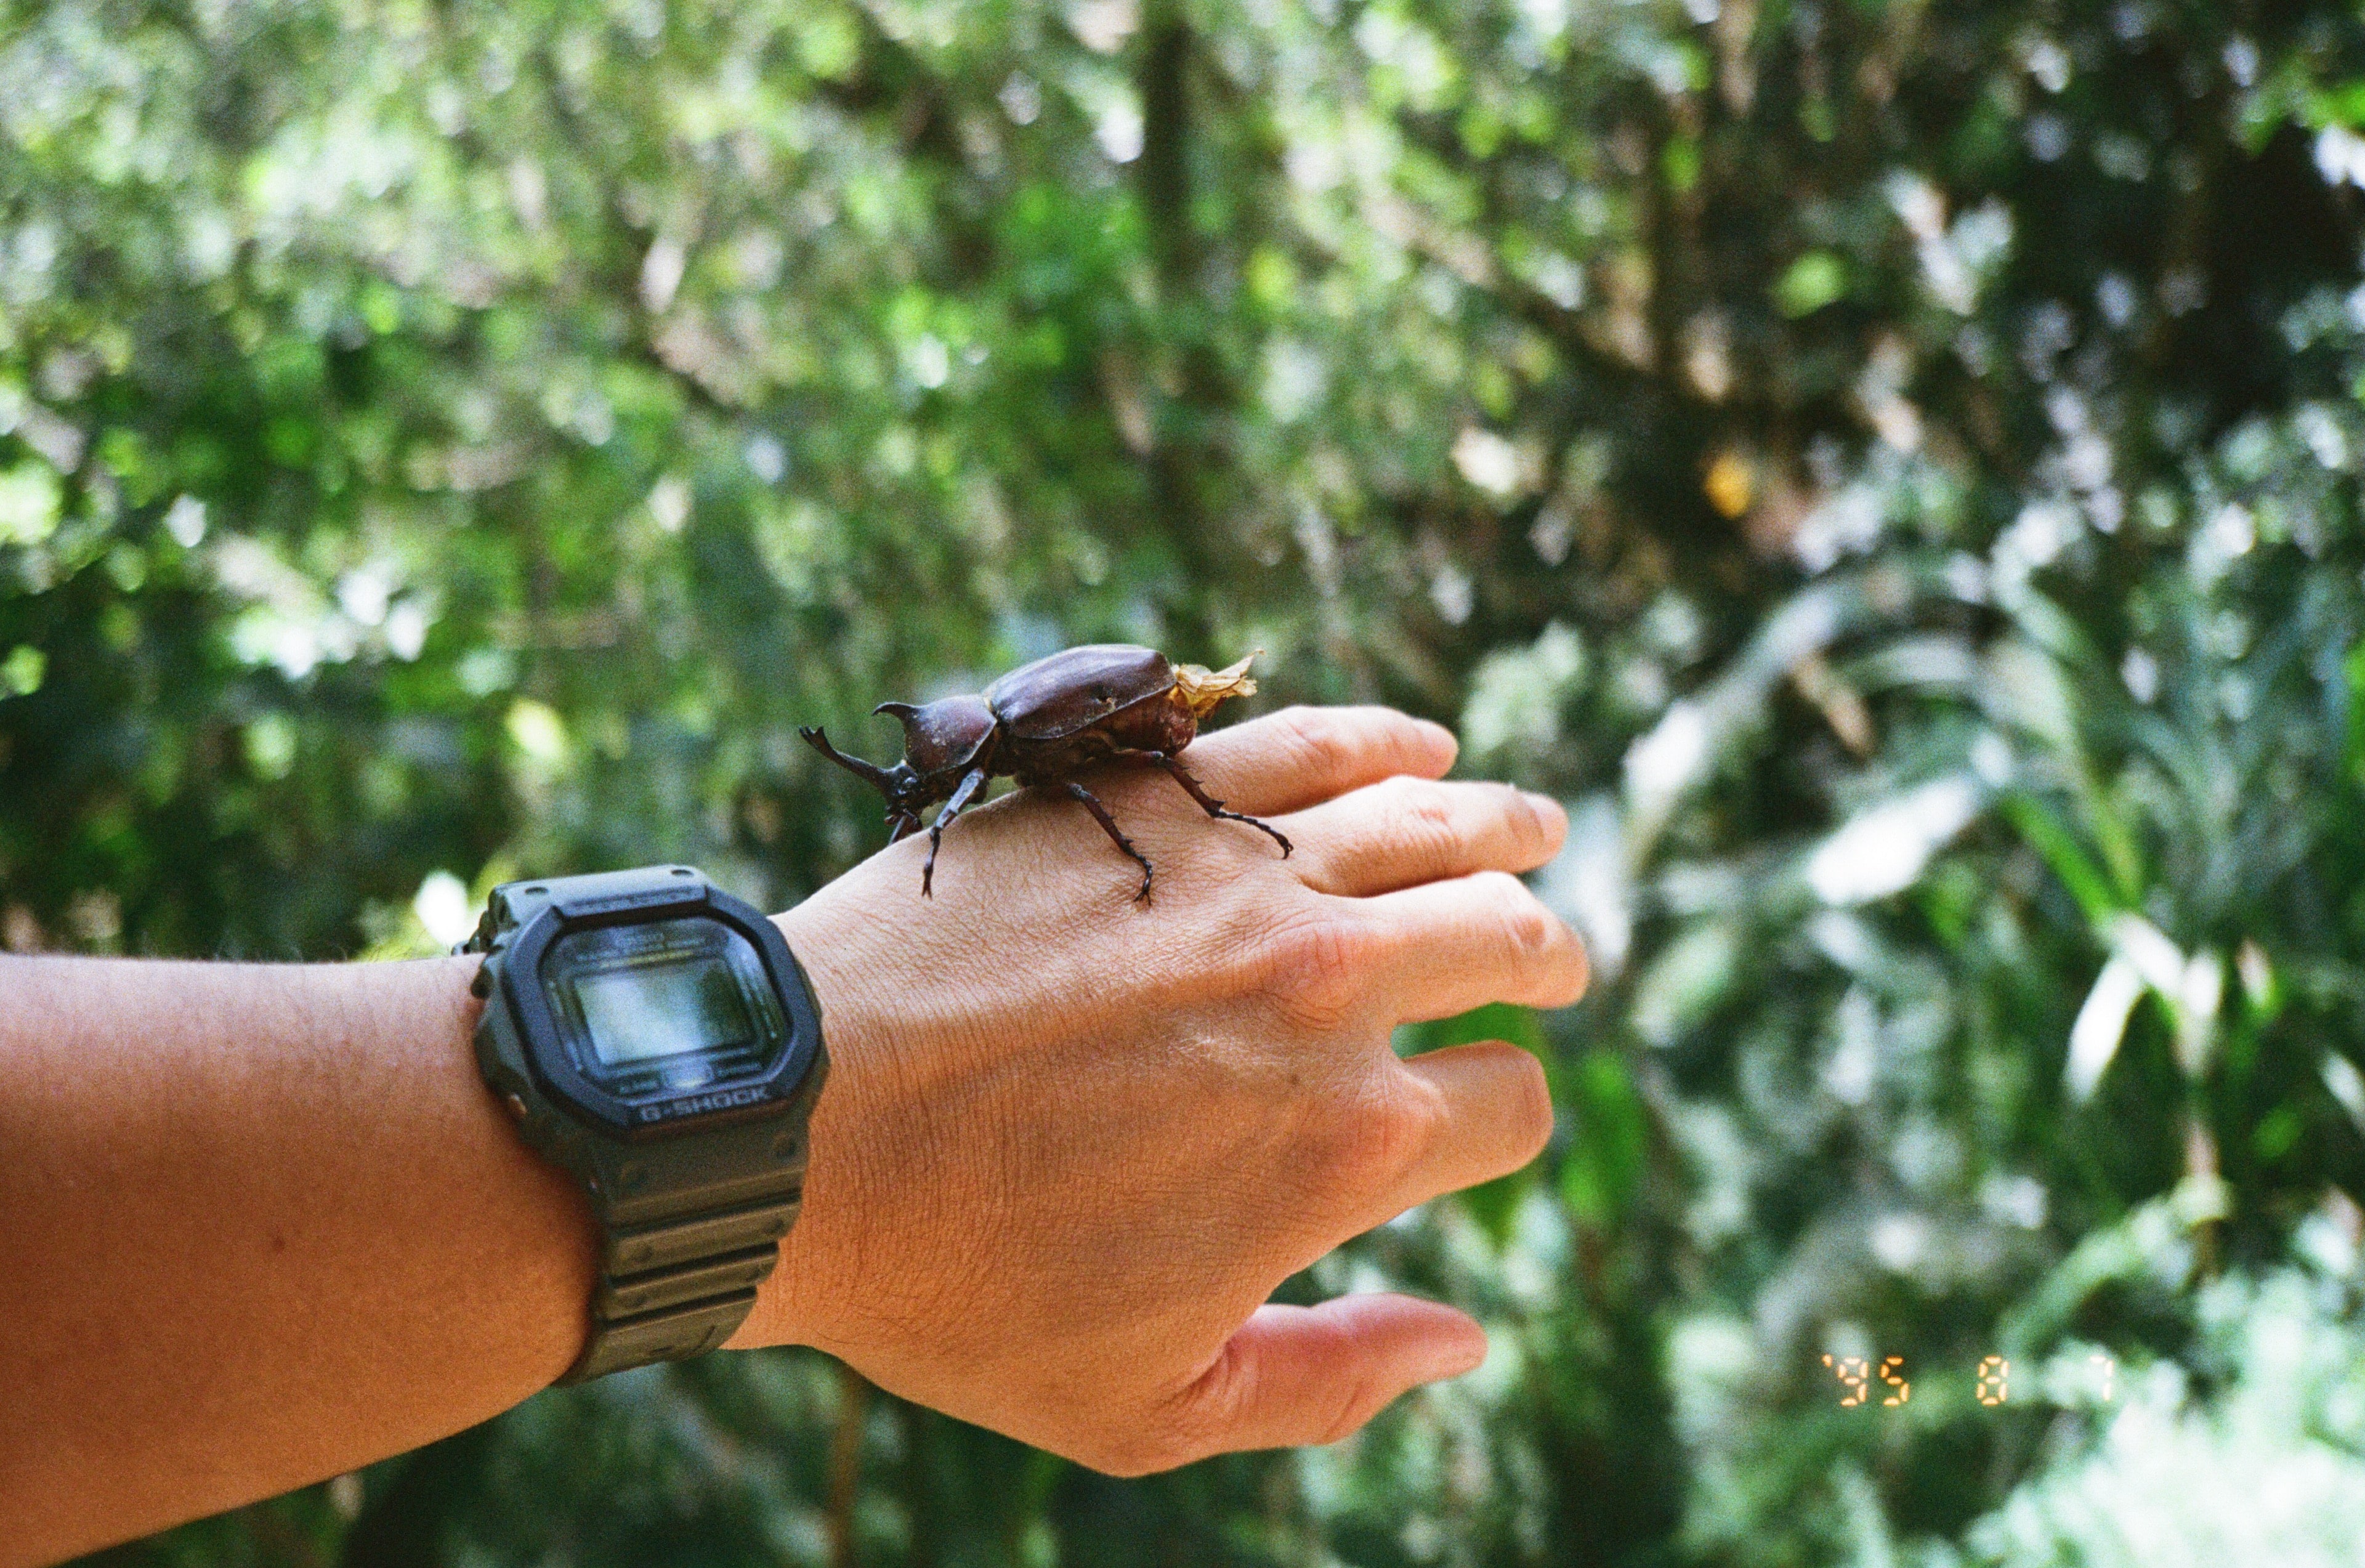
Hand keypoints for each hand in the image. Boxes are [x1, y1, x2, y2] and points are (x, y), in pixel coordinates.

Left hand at [748, 706, 1586, 1473]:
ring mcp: (1236, 883)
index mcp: (1339, 1150)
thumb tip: (1465, 1338)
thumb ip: (1330, 1382)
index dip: (1514, 1112)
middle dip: (1545, 951)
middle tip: (1550, 955)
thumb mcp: (1152, 1409)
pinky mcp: (1151, 803)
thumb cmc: (957, 1288)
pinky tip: (1415, 745)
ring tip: (1532, 827)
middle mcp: (1320, 995)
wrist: (790, 1132)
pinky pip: (1303, 744)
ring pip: (1433, 819)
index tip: (1483, 1110)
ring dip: (1505, 824)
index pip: (1507, 1106)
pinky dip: (1383, 737)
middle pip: (1500, 936)